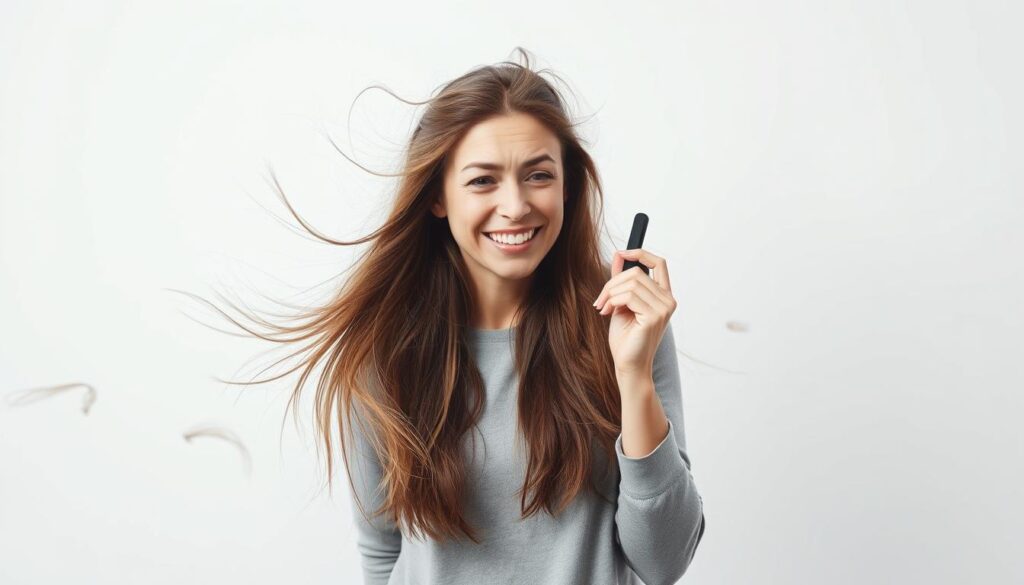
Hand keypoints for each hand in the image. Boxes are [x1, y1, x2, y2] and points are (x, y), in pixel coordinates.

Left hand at [592, 248, 677, 378]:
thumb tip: (619, 254)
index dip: (640, 253)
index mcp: (663, 295)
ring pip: (630, 283)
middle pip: (636, 272)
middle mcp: (668, 300)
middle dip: (612, 283)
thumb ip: (622, 281)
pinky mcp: (654, 316)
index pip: (659, 263)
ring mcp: (663, 308)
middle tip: (600, 300)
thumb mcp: (621, 303)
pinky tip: (607, 313)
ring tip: (603, 308)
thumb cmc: (626, 337)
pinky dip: (612, 301)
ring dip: (610, 293)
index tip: (621, 253)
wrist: (628, 365)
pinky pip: (628, 296)